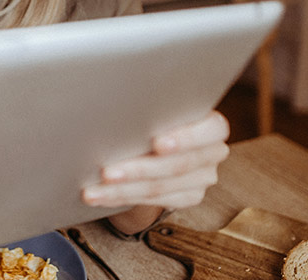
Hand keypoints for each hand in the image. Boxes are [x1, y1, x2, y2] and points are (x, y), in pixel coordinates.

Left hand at [82, 110, 229, 209]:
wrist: (164, 138)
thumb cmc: (159, 113)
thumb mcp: (162, 106)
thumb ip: (152, 108)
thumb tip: (110, 107)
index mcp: (213, 125)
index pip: (211, 131)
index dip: (185, 138)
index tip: (156, 143)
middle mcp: (214, 152)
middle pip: (177, 165)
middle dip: (138, 169)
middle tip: (106, 172)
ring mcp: (203, 177)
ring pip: (161, 187)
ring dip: (122, 190)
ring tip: (94, 190)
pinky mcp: (190, 196)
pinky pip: (154, 202)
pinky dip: (123, 198)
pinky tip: (102, 196)